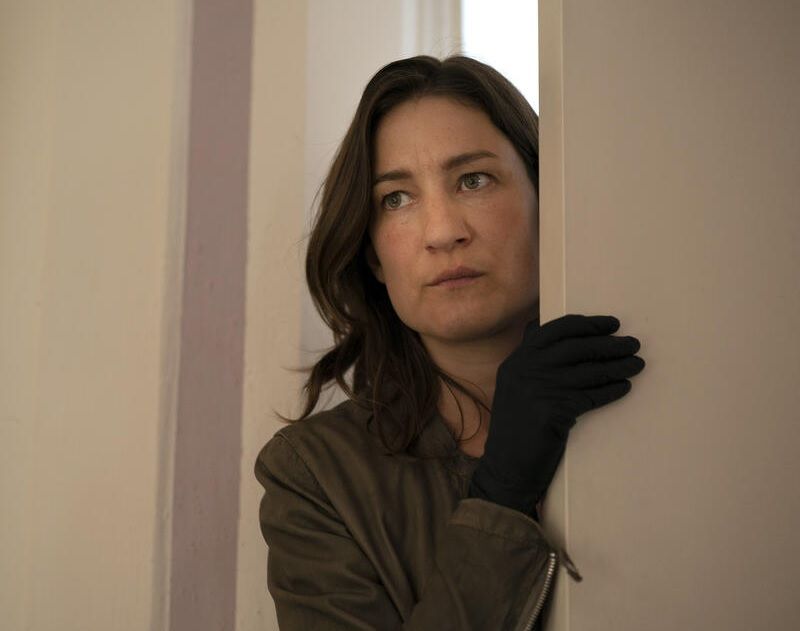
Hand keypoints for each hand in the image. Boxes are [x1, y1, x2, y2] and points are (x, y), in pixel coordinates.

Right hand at [468, 314, 645, 517]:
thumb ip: (532, 365)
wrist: (507, 468)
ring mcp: (538, 389)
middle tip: (632, 343)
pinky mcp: (553, 411)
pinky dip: (611, 390)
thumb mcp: (515, 389)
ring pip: (588, 370)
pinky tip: (624, 387)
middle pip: (576, 347)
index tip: (612, 324)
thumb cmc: (516, 430)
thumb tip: (560, 338)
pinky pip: (591, 395)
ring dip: (617, 365)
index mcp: (517, 361)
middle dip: (608, 343)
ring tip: (637, 364)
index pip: (555, 329)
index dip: (587, 324)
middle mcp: (525, 369)